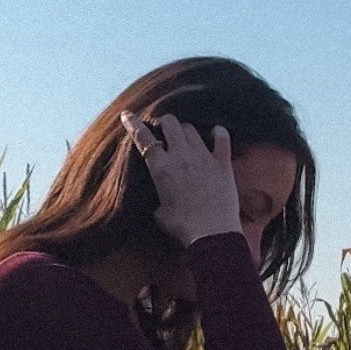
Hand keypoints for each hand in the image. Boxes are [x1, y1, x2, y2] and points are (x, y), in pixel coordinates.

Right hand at [121, 110, 243, 249]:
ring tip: (185, 139)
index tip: (128, 115)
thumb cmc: (182, 227)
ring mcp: (203, 156)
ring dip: (185, 131)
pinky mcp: (222, 162)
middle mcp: (181, 156)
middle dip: (164, 123)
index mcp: (161, 167)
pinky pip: (222, 137)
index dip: (133, 124)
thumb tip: (161, 193)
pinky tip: (215, 133)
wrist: (212, 234)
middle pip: (170, 122)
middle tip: (163, 132)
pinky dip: (218, 132)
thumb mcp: (158, 212)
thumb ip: (158, 195)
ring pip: (191, 128)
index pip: (143, 138)